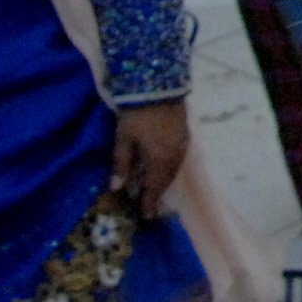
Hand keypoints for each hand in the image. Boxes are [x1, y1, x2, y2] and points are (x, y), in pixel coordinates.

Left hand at [108, 99, 190, 214]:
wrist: (158, 85)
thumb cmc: (137, 113)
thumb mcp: (124, 138)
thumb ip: (121, 164)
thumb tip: (117, 188)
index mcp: (161, 160)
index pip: (155, 188)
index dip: (149, 202)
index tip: (146, 216)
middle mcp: (176, 155)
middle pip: (167, 180)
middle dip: (158, 193)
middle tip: (151, 206)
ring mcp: (183, 144)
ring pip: (174, 170)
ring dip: (165, 181)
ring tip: (155, 189)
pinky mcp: (185, 134)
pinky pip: (178, 159)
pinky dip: (170, 168)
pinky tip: (163, 168)